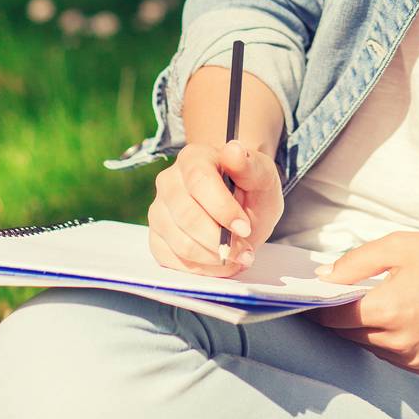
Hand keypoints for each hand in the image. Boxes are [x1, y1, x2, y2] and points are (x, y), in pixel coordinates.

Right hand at [148, 140, 283, 278]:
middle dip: (219, 240)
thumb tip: (233, 150)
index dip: (223, 209)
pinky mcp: (156, 237)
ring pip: (180, 242)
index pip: (199, 182)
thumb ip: (249, 165)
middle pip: (186, 216)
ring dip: (213, 257)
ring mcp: (159, 210)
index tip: (245, 227)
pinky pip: (172, 260)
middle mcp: (169, 181)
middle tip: (245, 251)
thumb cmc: (251, 188)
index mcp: (193, 158)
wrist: (241, 205)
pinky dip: (201, 268)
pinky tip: (220, 263)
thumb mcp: (262, 175)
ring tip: (237, 257)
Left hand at [302, 230, 418, 374]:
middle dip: (340, 316)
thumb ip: (356, 262)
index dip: (319, 306)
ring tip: (375, 302)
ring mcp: (414, 360)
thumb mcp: (400, 245)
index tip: (312, 295)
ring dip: (365, 329)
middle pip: (348, 335)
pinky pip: (394, 357)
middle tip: (342, 295)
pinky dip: (388, 341)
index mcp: (387, 311)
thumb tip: (324, 277)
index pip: (334, 318)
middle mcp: (397, 343)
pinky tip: (401, 317)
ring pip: (370, 348)